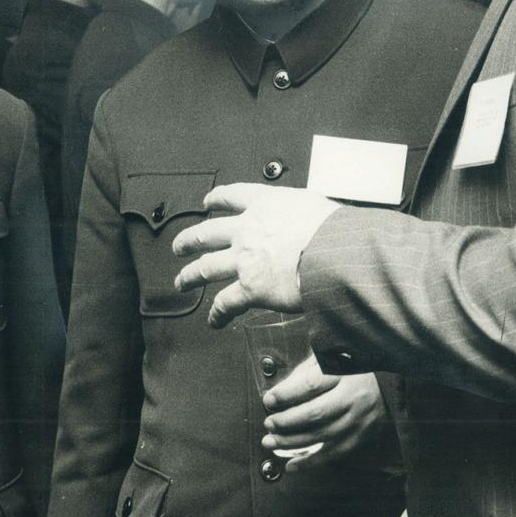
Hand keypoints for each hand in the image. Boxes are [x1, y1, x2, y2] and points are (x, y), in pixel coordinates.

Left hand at [172, 184, 339, 327]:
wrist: (335, 254)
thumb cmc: (334, 230)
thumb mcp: (315, 206)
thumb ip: (302, 212)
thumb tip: (311, 221)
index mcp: (266, 205)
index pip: (233, 196)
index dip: (217, 199)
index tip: (208, 202)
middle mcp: (248, 230)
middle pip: (207, 233)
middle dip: (189, 240)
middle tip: (180, 245)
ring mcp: (245, 260)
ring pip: (206, 268)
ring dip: (190, 276)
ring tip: (182, 282)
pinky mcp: (251, 289)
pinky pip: (226, 303)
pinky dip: (217, 313)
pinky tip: (214, 320)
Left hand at [260, 355, 387, 470]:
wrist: (393, 383)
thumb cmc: (356, 367)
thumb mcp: (333, 358)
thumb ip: (308, 371)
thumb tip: (281, 391)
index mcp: (344, 373)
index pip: (311, 385)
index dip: (287, 394)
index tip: (269, 399)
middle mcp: (352, 398)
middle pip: (315, 413)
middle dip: (286, 422)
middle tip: (268, 424)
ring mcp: (357, 420)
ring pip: (321, 436)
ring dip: (292, 443)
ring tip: (271, 443)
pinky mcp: (360, 437)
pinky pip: (333, 453)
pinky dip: (311, 462)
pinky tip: (292, 466)